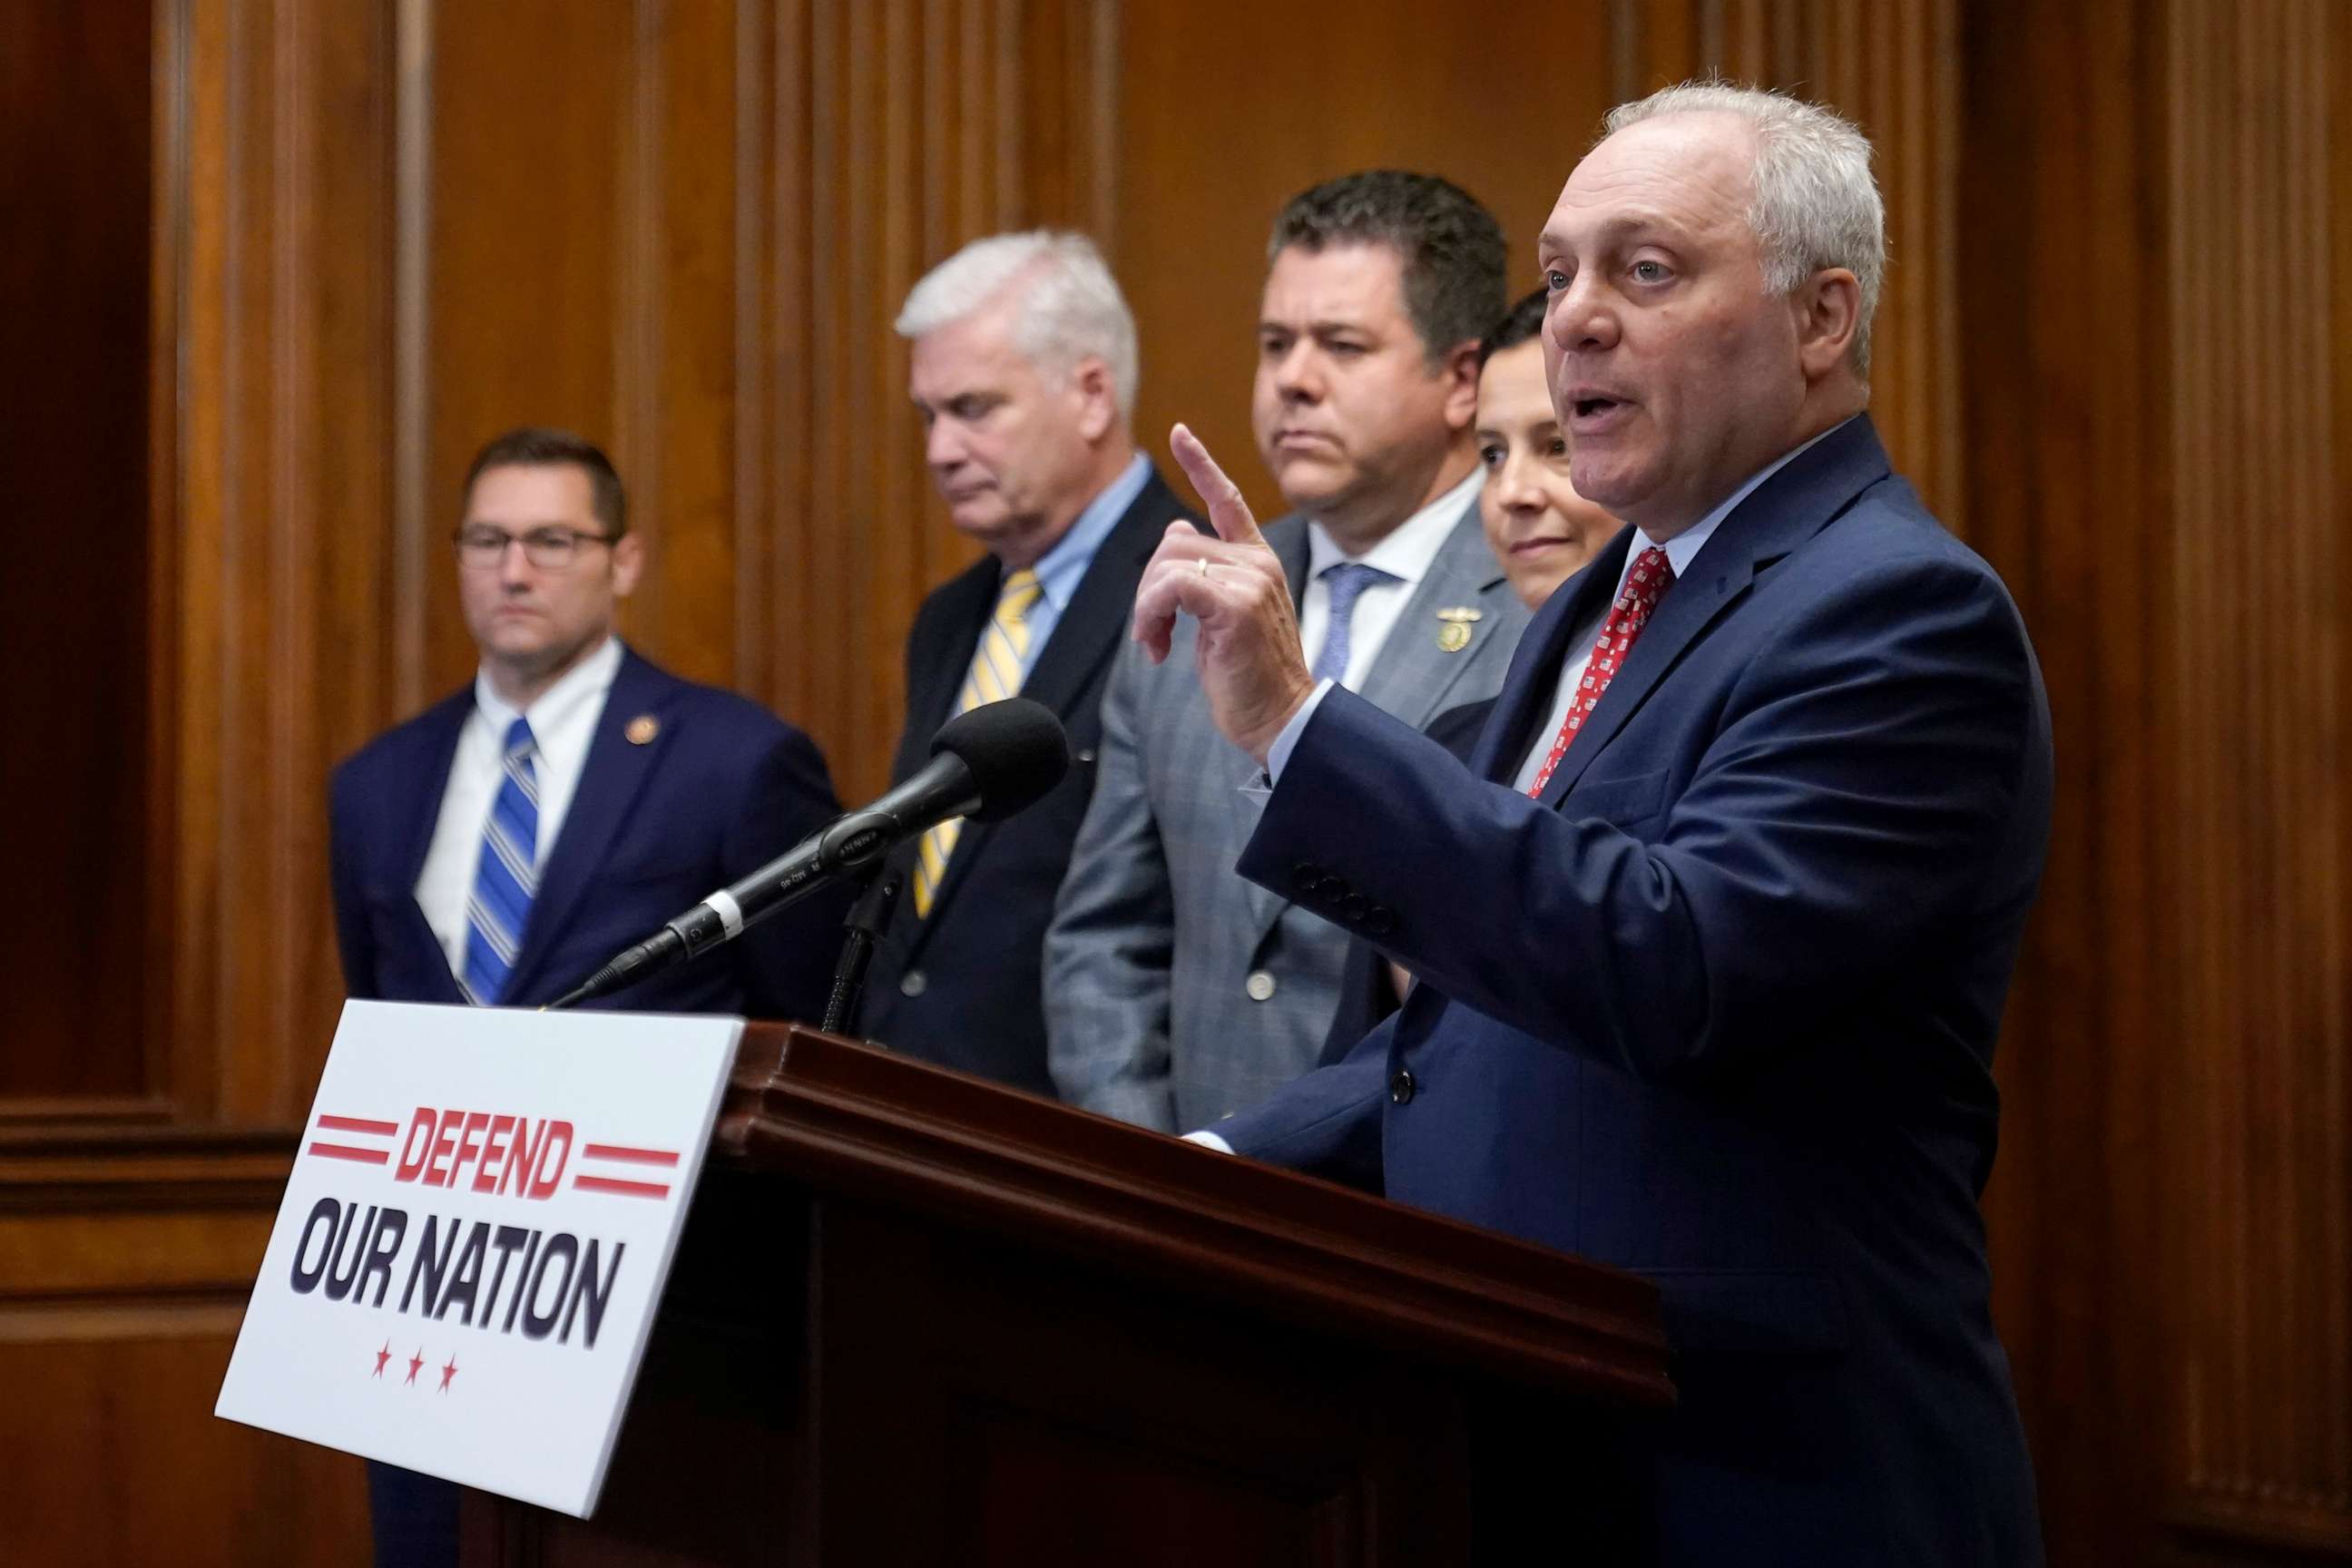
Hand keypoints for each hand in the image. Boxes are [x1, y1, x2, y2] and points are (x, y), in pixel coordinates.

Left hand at [1132, 424, 1318, 764]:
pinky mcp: (1236, 604)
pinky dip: (1151, 615)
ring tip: (1156, 646)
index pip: (1227, 501)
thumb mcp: (1222, 616)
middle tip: (1151, 634)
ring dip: (1145, 609)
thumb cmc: (1247, 676)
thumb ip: (1203, 573)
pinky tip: (1158, 649)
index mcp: (1258, 561)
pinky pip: (1169, 587)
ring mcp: (1250, 580)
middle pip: (1173, 542)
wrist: (1279, 720)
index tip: (1180, 433)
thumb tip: (1174, 535)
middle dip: (1148, 589)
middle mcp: (1258, 561)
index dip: (1202, 465)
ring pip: (1166, 565)